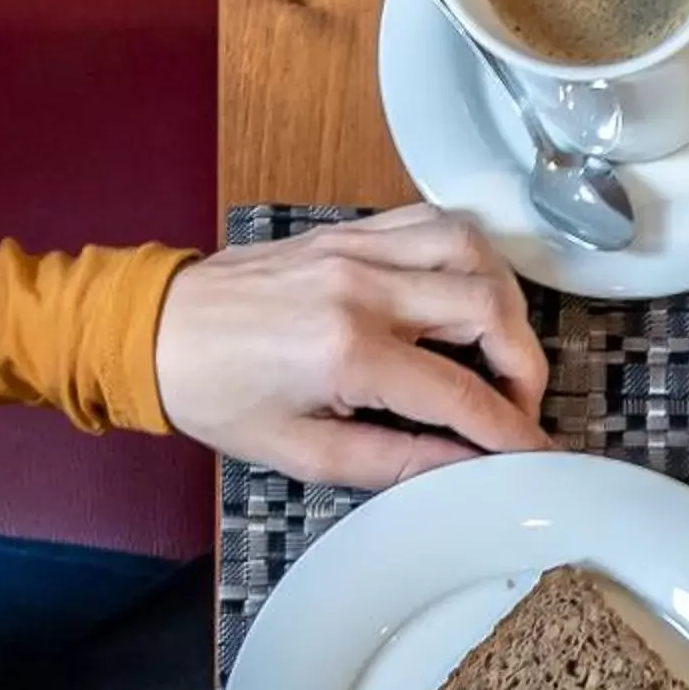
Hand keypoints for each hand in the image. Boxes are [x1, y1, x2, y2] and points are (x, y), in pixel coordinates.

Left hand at [154, 204, 551, 488]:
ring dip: (505, 302)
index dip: (511, 430)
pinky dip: (469, 258)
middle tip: (515, 405)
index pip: (461, 392)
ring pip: (474, 250)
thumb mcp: (305, 454)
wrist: (153, 333)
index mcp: (346, 351)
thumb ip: (398, 462)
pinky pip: (434, 222)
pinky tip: (465, 296)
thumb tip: (470, 467)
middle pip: (488, 307)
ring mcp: (356, 248)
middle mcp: (360, 287)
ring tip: (498, 347)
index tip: (535, 453)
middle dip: (524, 365)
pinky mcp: (349, 231)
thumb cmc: (219, 397)